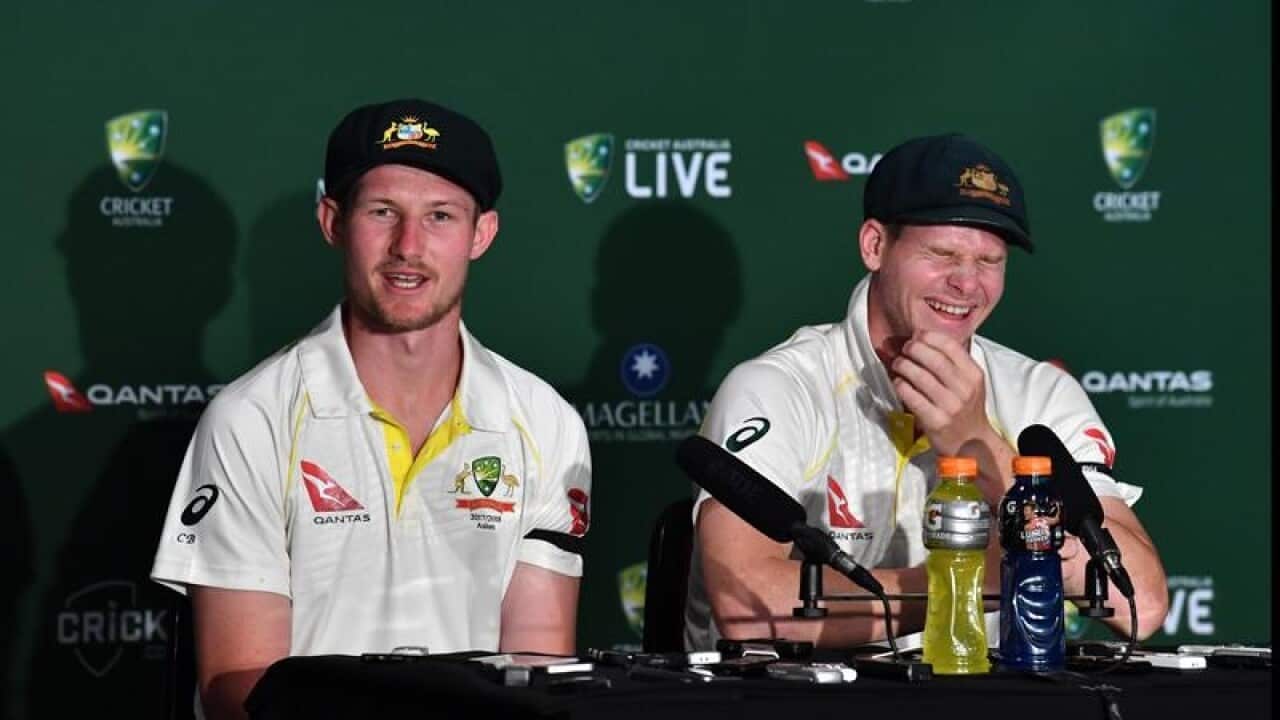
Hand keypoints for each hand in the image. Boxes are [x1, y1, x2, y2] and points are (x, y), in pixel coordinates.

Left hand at [889, 331, 989, 455]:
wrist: (971, 442)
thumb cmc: (966, 409)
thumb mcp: (970, 383)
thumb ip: (953, 363)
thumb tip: (924, 339)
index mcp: (973, 375)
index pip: (951, 347)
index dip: (930, 337)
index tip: (917, 335)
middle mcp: (964, 389)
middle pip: (934, 360)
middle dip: (914, 349)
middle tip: (905, 349)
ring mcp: (950, 406)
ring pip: (920, 377)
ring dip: (904, 366)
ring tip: (898, 364)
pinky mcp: (936, 421)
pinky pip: (912, 397)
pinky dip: (901, 385)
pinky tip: (898, 382)